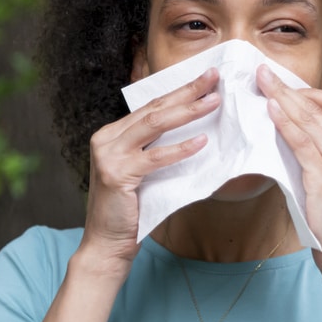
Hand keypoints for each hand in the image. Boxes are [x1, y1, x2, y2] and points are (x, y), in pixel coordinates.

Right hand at [78, 68, 220, 272]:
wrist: (107, 244)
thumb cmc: (131, 210)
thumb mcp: (143, 172)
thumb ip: (157, 150)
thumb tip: (196, 130)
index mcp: (112, 134)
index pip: (151, 106)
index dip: (180, 91)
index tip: (206, 78)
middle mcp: (107, 139)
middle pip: (154, 108)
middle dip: (187, 91)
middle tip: (214, 77)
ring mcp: (109, 155)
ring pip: (155, 124)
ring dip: (188, 111)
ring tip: (214, 102)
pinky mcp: (116, 173)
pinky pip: (155, 157)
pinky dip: (180, 148)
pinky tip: (202, 141)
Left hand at [257, 65, 321, 278]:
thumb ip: (317, 159)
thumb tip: (285, 137)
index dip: (311, 92)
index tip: (285, 88)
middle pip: (321, 107)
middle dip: (289, 88)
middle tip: (263, 73)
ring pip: (310, 120)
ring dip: (283, 99)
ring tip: (261, 84)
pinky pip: (302, 142)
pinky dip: (286, 123)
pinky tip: (271, 111)